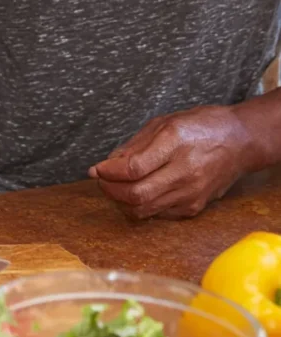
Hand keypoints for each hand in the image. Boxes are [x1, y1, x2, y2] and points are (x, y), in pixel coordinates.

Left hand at [89, 105, 254, 220]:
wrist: (240, 142)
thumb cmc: (200, 126)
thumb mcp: (163, 122)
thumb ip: (134, 145)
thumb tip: (108, 163)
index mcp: (174, 143)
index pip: (133, 169)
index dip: (109, 172)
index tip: (96, 168)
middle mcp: (184, 172)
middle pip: (137, 194)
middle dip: (110, 190)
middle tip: (101, 180)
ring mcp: (191, 193)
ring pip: (145, 210)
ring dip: (121, 201)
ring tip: (114, 186)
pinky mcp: (194, 207)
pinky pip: (158, 213)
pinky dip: (141, 206)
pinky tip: (136, 192)